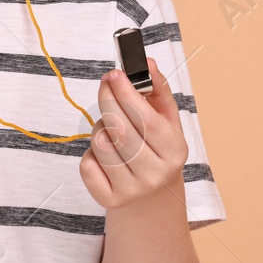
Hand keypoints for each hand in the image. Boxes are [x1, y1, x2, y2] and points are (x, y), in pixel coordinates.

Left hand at [78, 62, 190, 211]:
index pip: (146, 119)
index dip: (126, 94)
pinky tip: (105, 153)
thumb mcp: (166, 119)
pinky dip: (90, 152)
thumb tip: (146, 63)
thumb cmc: (157, 148)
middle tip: (106, 84)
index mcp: (175, 151)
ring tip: (111, 127)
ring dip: (100, 126)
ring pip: (100, 144)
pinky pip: (87, 164)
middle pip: (119, 129)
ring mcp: (132, 190)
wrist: (153, 195)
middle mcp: (156, 174)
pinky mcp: (109, 200)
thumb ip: (157, 89)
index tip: (115, 74)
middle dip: (107, 100)